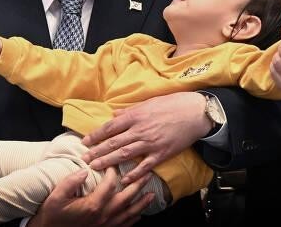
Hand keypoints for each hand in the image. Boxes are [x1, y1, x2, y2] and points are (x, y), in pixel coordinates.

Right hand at [28, 168, 153, 226]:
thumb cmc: (53, 215)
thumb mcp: (56, 196)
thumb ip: (70, 182)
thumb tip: (84, 169)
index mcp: (92, 205)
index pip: (109, 184)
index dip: (112, 172)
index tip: (112, 164)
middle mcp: (103, 216)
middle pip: (126, 198)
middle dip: (137, 185)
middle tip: (147, 174)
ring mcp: (105, 226)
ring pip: (129, 214)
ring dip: (141, 203)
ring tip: (151, 195)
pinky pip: (124, 226)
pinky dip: (134, 219)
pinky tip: (139, 214)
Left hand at [81, 92, 210, 184]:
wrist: (195, 112)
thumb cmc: (173, 103)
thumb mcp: (149, 102)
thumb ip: (130, 110)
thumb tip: (114, 114)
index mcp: (137, 115)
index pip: (111, 126)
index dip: (96, 135)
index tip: (85, 141)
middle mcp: (141, 130)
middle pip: (114, 142)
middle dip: (97, 151)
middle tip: (84, 159)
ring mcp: (151, 143)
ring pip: (125, 154)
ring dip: (108, 162)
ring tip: (95, 167)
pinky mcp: (162, 153)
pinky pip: (145, 165)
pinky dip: (134, 173)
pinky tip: (124, 179)